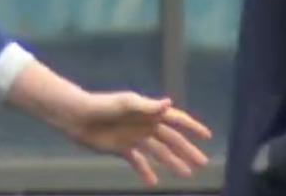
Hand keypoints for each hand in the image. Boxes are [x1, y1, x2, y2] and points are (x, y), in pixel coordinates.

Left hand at [68, 91, 212, 186]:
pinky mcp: (122, 148)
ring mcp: (134, 137)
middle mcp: (144, 124)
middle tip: (202, 163)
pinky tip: (152, 182)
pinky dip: (145, 171)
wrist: (79, 116)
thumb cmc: (103, 106)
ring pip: (158, 152)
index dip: (191, 126)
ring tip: (186, 174)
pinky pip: (138, 161)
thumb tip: (169, 104)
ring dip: (172, 162)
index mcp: (149, 112)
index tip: (207, 136)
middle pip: (171, 139)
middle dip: (187, 150)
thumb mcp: (126, 104)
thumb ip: (147, 106)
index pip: (175, 119)